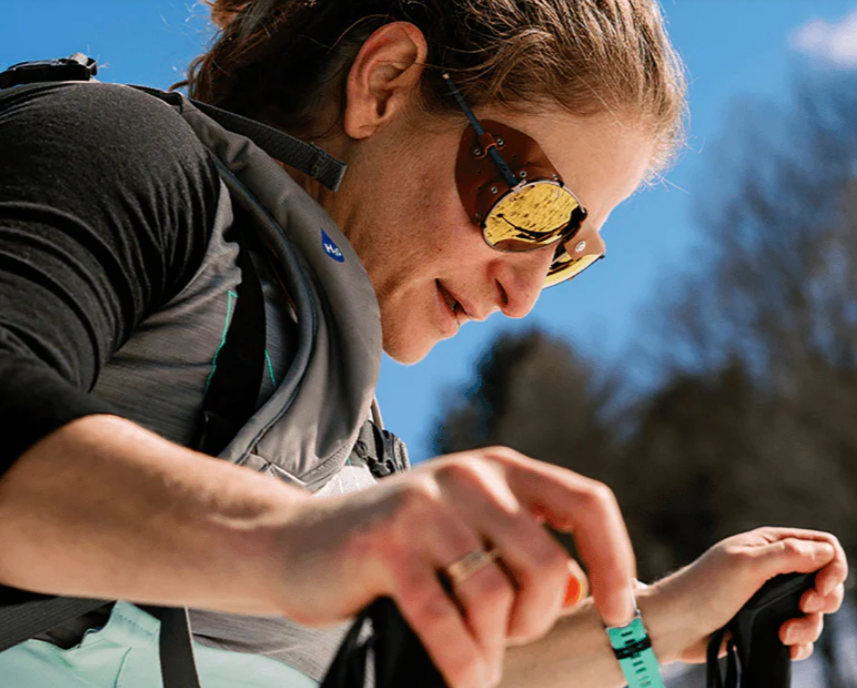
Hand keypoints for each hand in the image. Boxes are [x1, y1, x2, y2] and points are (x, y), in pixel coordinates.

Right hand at [267, 446, 635, 687]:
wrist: (297, 543)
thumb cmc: (397, 549)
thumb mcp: (469, 534)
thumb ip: (524, 552)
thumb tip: (579, 589)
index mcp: (500, 470)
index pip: (587, 504)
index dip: (615, 559)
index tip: (617, 613)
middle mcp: (469, 476)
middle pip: (544, 563)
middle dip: (536, 621)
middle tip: (508, 640)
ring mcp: (424, 507)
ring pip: (497, 595)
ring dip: (494, 647)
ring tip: (477, 661)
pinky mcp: (386, 545)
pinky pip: (445, 619)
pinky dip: (462, 661)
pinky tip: (463, 678)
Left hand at [640, 527, 847, 664]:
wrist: (673, 625)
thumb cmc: (702, 589)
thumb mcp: (745, 565)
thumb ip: (786, 555)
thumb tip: (825, 552)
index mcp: (768, 545)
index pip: (821, 546)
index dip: (832, 566)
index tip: (820, 588)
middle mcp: (772, 568)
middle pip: (824, 580)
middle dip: (824, 599)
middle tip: (804, 608)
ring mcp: (769, 596)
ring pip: (813, 611)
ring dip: (808, 626)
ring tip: (784, 634)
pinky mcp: (764, 622)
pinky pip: (799, 634)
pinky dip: (798, 642)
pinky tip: (783, 645)